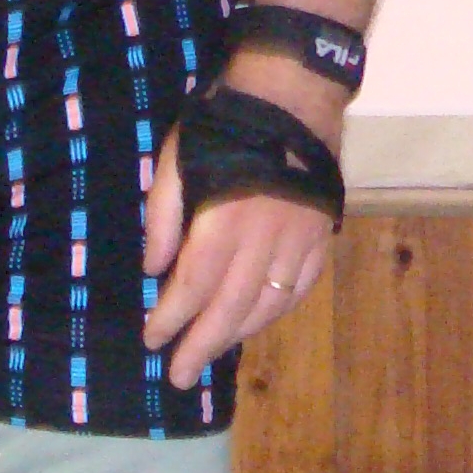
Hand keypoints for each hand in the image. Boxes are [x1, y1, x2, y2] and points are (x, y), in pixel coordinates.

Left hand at [143, 62, 337, 386]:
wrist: (294, 94)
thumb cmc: (224, 125)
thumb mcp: (175, 159)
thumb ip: (163, 217)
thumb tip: (152, 270)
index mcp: (222, 222)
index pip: (192, 287)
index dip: (170, 319)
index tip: (152, 341)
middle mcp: (263, 241)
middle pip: (230, 308)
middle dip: (201, 345)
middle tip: (180, 377)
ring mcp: (298, 241)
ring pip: (268, 304)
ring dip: (238, 334)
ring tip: (213, 352)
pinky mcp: (320, 235)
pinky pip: (300, 287)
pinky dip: (277, 311)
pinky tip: (258, 321)